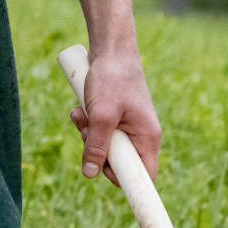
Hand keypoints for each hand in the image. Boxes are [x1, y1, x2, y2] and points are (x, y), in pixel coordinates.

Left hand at [69, 45, 160, 184]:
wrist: (110, 49)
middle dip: (95, 149)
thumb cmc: (112, 79)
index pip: (142, 175)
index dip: (123, 179)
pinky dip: (87, 121)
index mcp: (147, 138)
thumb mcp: (101, 115)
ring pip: (104, 144)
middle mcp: (140, 134)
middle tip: (85, 130)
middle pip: (117, 160)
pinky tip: (79, 108)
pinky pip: (98, 129)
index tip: (101, 172)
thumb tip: (90, 174)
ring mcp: (127, 125)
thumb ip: (96, 145)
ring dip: (87, 132)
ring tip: (81, 114)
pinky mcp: (114, 116)